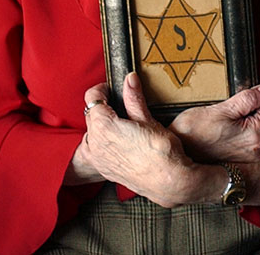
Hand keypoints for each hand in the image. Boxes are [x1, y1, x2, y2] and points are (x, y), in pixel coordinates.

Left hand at [69, 74, 224, 207]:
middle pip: (91, 115)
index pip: (93, 98)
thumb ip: (134, 98)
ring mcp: (98, 159)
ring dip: (102, 125)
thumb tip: (130, 79)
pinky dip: (104, 141)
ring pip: (92, 133)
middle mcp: (95, 143)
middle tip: (122, 104)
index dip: (103, 90)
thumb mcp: (148, 119)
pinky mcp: (104, 169)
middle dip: (103, 107)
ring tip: (123, 123)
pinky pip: (96, 149)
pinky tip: (122, 140)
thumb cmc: (161, 151)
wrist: (168, 181)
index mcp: (104, 126)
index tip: (112, 88)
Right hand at [169, 82, 259, 162]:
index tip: (243, 94)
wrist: (179, 156)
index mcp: (256, 134)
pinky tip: (230, 126)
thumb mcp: (220, 109)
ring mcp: (252, 154)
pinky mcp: (245, 157)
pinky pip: (255, 135)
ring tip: (230, 116)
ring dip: (253, 116)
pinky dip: (248, 127)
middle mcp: (259, 147)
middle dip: (258, 106)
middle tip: (233, 106)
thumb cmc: (195, 133)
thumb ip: (248, 99)